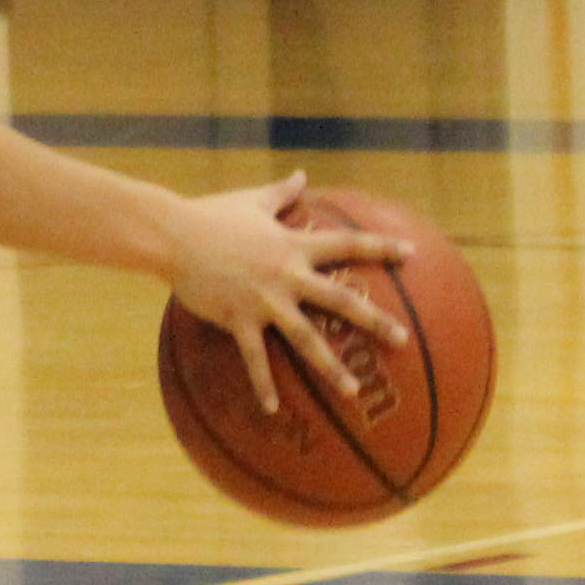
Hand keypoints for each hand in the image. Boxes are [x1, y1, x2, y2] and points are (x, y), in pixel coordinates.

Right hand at [164, 171, 412, 415]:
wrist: (172, 235)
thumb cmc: (211, 214)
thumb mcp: (251, 200)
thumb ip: (281, 192)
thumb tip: (301, 174)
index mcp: (293, 244)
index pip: (347, 244)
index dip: (381, 247)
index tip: (411, 253)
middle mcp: (287, 274)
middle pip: (340, 299)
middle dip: (374, 320)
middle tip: (403, 340)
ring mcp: (264, 300)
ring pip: (306, 338)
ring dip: (331, 367)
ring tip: (352, 391)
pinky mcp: (239, 319)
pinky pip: (255, 358)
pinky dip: (263, 385)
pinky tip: (273, 409)